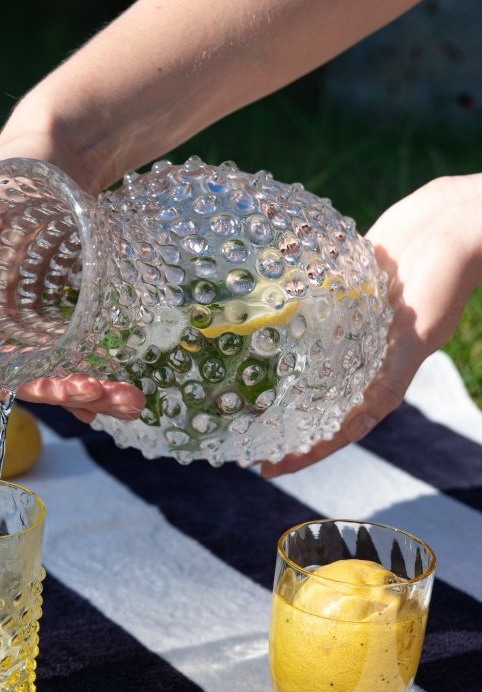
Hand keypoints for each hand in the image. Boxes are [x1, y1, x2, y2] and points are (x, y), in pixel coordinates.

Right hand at [0, 120, 143, 421]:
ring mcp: (39, 320)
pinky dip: (101, 374)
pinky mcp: (70, 309)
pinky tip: (125, 393)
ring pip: (62, 372)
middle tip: (119, 400)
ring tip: (133, 401)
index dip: (30, 388)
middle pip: (37, 380)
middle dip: (75, 395)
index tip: (63, 393)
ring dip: (96, 393)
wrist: (56, 144)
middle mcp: (5, 325)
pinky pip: (83, 352)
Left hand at [261, 173, 481, 477]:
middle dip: (283, 421)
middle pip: (316, 399)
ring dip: (277, 374)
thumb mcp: (418, 339)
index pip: (337, 428)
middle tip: (242, 438)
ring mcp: (351, 323)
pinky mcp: (343, 289)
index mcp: (381, 375)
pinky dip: (284, 323)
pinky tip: (252, 328)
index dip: (305, 452)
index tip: (267, 469)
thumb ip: (389, 380)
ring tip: (236, 389)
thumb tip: (359, 426)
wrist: (454, 221)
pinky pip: (308, 313)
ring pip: (307, 359)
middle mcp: (363, 355)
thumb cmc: (444, 281)